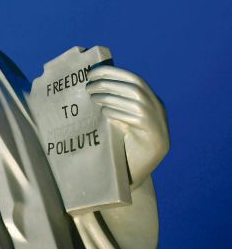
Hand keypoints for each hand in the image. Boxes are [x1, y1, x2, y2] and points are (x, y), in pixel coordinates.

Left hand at [86, 66, 168, 187]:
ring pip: (136, 100)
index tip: (92, 72)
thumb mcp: (119, 120)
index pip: (135, 80)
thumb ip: (116, 103)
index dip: (114, 73)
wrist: (130, 176)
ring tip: (92, 97)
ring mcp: (159, 124)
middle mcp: (159, 110)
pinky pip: (136, 118)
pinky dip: (118, 111)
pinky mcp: (156, 137)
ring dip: (110, 96)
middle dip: (110, 82)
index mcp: (152, 103)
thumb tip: (93, 82)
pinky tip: (104, 112)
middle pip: (135, 87)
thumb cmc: (119, 146)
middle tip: (88, 86)